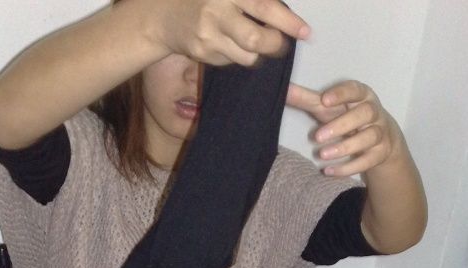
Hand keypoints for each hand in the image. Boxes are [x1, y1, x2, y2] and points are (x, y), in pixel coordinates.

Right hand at [148, 0, 309, 66]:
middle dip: (274, 44)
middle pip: (256, 39)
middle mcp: (217, 12)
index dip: (287, 21)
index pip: (264, 6)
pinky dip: (238, 56)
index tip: (304, 32)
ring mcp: (208, 36)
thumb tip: (282, 14)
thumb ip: (250, 1)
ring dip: (258, 54)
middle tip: (280, 43)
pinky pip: (231, 61)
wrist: (163, 15)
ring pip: (246, 56)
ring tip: (260, 44)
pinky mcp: (202, 54)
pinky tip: (232, 44)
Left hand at [286, 80, 401, 176]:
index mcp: (362, 96)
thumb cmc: (348, 117)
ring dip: (345, 147)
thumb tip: (284, 90)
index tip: (324, 100)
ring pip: (369, 137)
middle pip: (365, 113)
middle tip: (318, 136)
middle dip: (342, 125)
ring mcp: (380, 133)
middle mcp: (374, 112)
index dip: (341, 94)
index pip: (355, 90)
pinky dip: (348, 168)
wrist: (382, 138)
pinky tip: (329, 171)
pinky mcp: (380, 153)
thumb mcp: (330, 108)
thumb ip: (307, 100)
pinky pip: (367, 161)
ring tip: (322, 155)